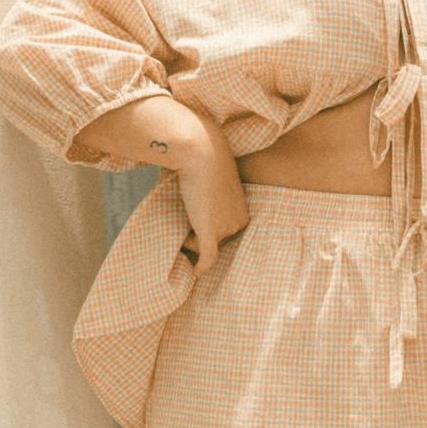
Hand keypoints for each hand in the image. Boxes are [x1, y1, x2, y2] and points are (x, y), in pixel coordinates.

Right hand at [177, 144, 249, 271]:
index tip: (193, 218)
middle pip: (215, 241)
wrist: (201, 154)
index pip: (223, 232)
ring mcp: (226, 229)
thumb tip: (200, 202)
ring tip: (184, 214)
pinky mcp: (211, 233)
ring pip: (204, 246)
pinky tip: (195, 274)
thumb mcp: (215, 183)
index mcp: (243, 212)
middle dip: (197, 234)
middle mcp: (238, 223)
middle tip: (185, 215)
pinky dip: (201, 268)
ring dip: (190, 238)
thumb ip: (213, 199)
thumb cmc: (204, 163)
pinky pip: (207, 258)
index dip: (205, 228)